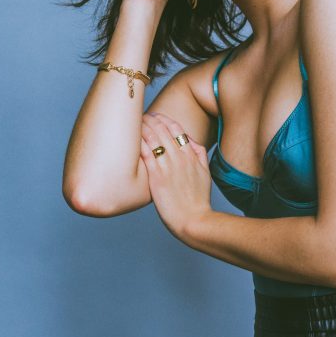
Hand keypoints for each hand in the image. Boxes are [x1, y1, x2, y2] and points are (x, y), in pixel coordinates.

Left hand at [140, 111, 212, 240]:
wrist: (193, 220)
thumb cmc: (198, 201)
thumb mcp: (206, 174)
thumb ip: (200, 155)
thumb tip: (192, 142)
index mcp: (192, 155)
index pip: (176, 128)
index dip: (164, 119)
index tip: (155, 117)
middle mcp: (180, 157)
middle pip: (162, 129)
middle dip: (149, 119)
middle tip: (140, 116)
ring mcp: (168, 166)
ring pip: (152, 137)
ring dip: (142, 127)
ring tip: (132, 122)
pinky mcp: (156, 177)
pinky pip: (145, 153)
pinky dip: (137, 142)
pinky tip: (130, 138)